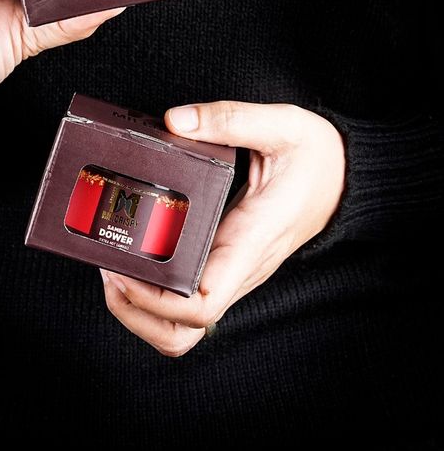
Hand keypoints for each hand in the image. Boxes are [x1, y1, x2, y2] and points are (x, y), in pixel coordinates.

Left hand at [100, 101, 344, 355]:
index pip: (203, 304)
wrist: (344, 175)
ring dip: (139, 309)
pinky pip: (186, 296)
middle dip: (134, 312)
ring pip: (183, 324)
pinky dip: (153, 290)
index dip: (153, 301)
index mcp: (250, 243)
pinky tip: (133, 254)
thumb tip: (175, 121)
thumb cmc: (318, 157)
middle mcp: (237, 267)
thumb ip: (229, 119)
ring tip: (111, 267)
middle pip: (183, 330)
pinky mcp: (224, 260)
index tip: (120, 268)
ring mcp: (230, 269)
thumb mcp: (281, 126)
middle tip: (106, 268)